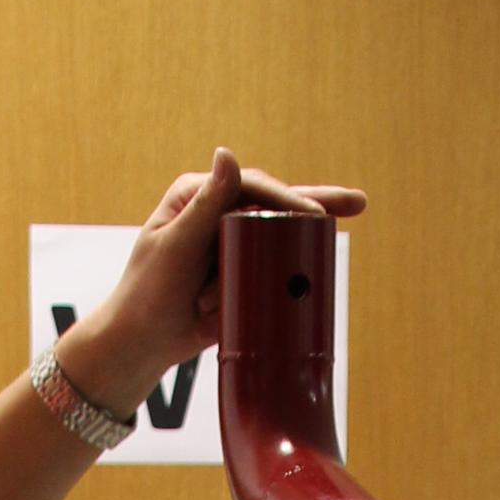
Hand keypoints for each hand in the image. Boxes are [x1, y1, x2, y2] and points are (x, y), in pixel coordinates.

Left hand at [62, 148, 367, 411]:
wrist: (141, 344)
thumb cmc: (146, 292)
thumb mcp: (176, 246)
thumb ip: (205, 204)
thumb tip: (228, 155)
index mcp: (198, 196)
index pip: (250, 188)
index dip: (286, 198)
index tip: (313, 214)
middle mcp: (218, 214)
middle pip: (275, 206)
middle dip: (316, 206)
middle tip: (358, 203)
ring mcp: (232, 245)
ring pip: (278, 239)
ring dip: (292, 252)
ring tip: (331, 229)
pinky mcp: (242, 274)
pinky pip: (275, 270)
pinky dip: (291, 276)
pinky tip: (318, 271)